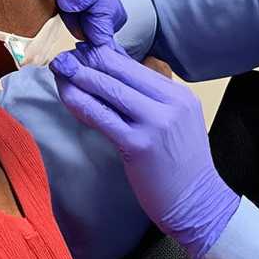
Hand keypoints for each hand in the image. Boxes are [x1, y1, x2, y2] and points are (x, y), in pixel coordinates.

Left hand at [50, 45, 239, 258]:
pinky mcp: (139, 145)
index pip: (135, 66)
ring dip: (79, 77)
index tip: (82, 53)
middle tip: (63, 58)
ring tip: (59, 70)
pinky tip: (66, 95)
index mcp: (180, 96)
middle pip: (120, 70)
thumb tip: (113, 78)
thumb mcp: (176, 125)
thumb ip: (151, 102)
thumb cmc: (182, 170)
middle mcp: (171, 104)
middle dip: (88, 60)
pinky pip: (101, 116)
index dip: (104, 55)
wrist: (199, 205)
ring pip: (109, 88)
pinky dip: (80, 103)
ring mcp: (156, 124)